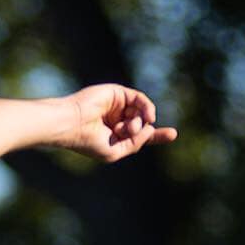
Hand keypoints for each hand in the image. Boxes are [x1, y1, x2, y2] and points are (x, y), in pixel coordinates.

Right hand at [61, 85, 177, 160]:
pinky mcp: (117, 94)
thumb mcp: (116, 151)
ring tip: (126, 127)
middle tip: (127, 132)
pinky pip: (140, 100)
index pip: (139, 134)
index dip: (156, 134)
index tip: (172, 134)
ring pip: (141, 113)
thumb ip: (136, 142)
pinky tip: (148, 116)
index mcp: (114, 135)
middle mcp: (116, 119)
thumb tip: (151, 125)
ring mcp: (117, 106)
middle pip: (142, 124)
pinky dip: (146, 108)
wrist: (71, 124)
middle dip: (140, 131)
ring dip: (139, 122)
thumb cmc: (88, 141)